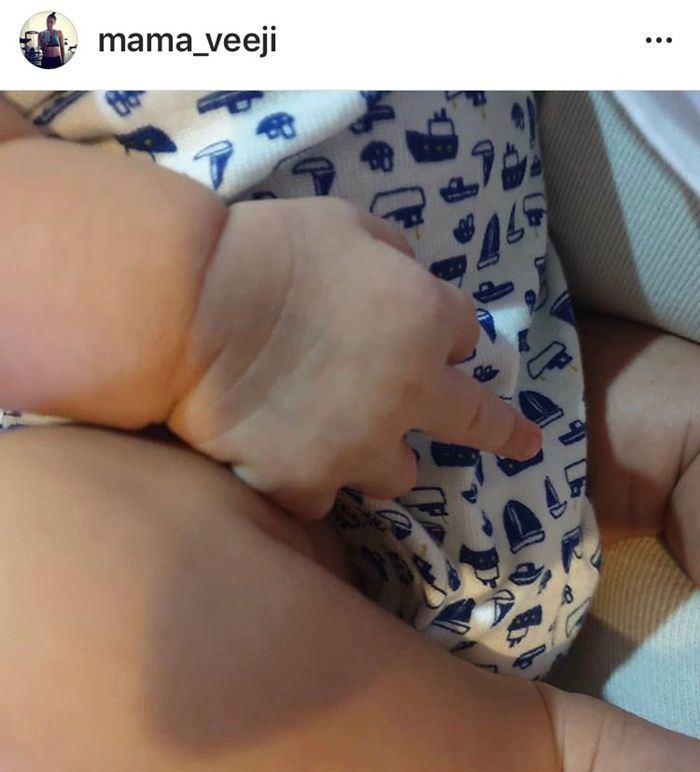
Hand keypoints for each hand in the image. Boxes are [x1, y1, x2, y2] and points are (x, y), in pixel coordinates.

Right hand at [167, 197, 541, 518]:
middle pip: (475, 422)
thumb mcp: (347, 222)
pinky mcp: (306, 482)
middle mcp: (411, 392)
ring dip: (385, 457)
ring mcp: (361, 446)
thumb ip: (392, 252)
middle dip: (501, 431)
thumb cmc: (271, 249)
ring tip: (354, 446)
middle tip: (521, 442)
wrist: (195, 306)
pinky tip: (288, 468)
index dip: (456, 338)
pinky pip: (320, 498)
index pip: (469, 335)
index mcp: (426, 319)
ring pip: (399, 475)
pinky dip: (311, 483)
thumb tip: (403, 272)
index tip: (449, 341)